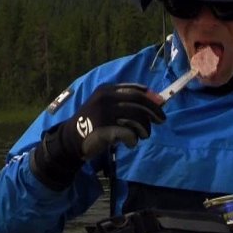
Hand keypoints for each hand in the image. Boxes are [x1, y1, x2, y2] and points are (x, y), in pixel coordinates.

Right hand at [30, 83, 165, 189]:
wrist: (70, 139)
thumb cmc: (92, 123)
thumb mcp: (104, 105)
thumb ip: (123, 102)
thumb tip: (154, 101)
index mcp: (107, 90)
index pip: (134, 90)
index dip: (150, 97)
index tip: (160, 104)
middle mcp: (106, 98)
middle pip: (139, 101)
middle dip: (153, 111)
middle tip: (161, 120)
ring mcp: (105, 113)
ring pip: (137, 117)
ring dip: (144, 128)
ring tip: (142, 135)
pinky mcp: (105, 129)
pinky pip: (129, 133)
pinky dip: (133, 139)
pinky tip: (129, 143)